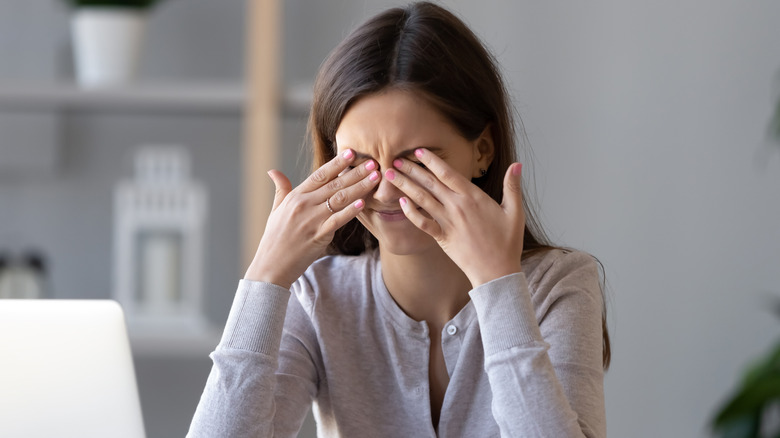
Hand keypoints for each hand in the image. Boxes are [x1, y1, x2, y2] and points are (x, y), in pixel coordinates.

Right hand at [245, 149, 380, 287]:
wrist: (271, 265)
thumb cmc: (274, 238)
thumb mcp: (275, 210)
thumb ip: (280, 189)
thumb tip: (273, 171)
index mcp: (295, 196)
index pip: (320, 175)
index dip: (337, 163)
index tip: (352, 153)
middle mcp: (304, 205)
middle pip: (334, 184)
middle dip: (355, 172)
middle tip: (373, 162)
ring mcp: (311, 220)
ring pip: (339, 199)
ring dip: (359, 187)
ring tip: (375, 178)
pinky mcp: (318, 236)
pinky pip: (338, 220)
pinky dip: (351, 211)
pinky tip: (363, 203)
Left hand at [385, 148, 524, 286]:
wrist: (497, 272)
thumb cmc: (507, 242)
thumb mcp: (515, 212)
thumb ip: (512, 186)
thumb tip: (517, 164)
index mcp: (473, 197)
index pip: (448, 173)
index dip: (432, 160)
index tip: (418, 150)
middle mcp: (457, 207)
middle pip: (430, 183)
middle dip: (411, 169)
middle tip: (395, 157)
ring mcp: (447, 222)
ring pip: (422, 199)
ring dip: (404, 185)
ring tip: (390, 174)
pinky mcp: (442, 237)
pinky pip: (422, 222)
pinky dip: (411, 212)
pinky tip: (401, 202)